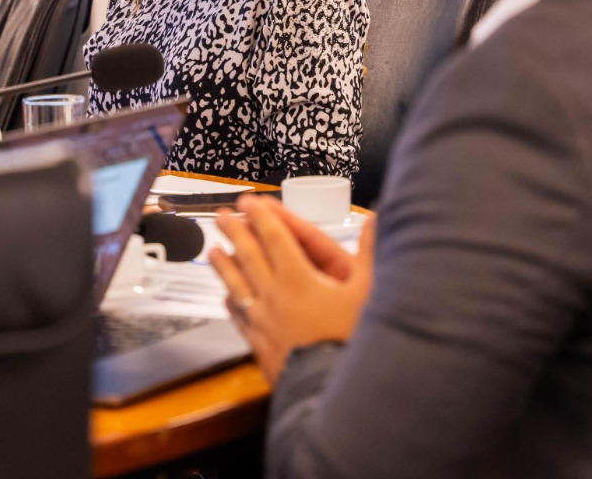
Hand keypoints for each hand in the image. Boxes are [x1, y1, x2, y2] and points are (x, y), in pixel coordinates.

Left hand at [210, 194, 375, 382]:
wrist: (328, 388)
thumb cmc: (350, 340)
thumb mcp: (368, 293)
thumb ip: (371, 253)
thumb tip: (377, 219)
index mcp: (297, 278)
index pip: (274, 237)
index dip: (260, 216)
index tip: (247, 202)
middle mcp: (274, 295)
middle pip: (248, 256)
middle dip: (235, 232)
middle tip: (221, 216)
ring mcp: (262, 320)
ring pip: (236, 285)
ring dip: (224, 265)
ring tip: (214, 251)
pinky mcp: (259, 343)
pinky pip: (239, 316)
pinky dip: (231, 302)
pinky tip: (226, 298)